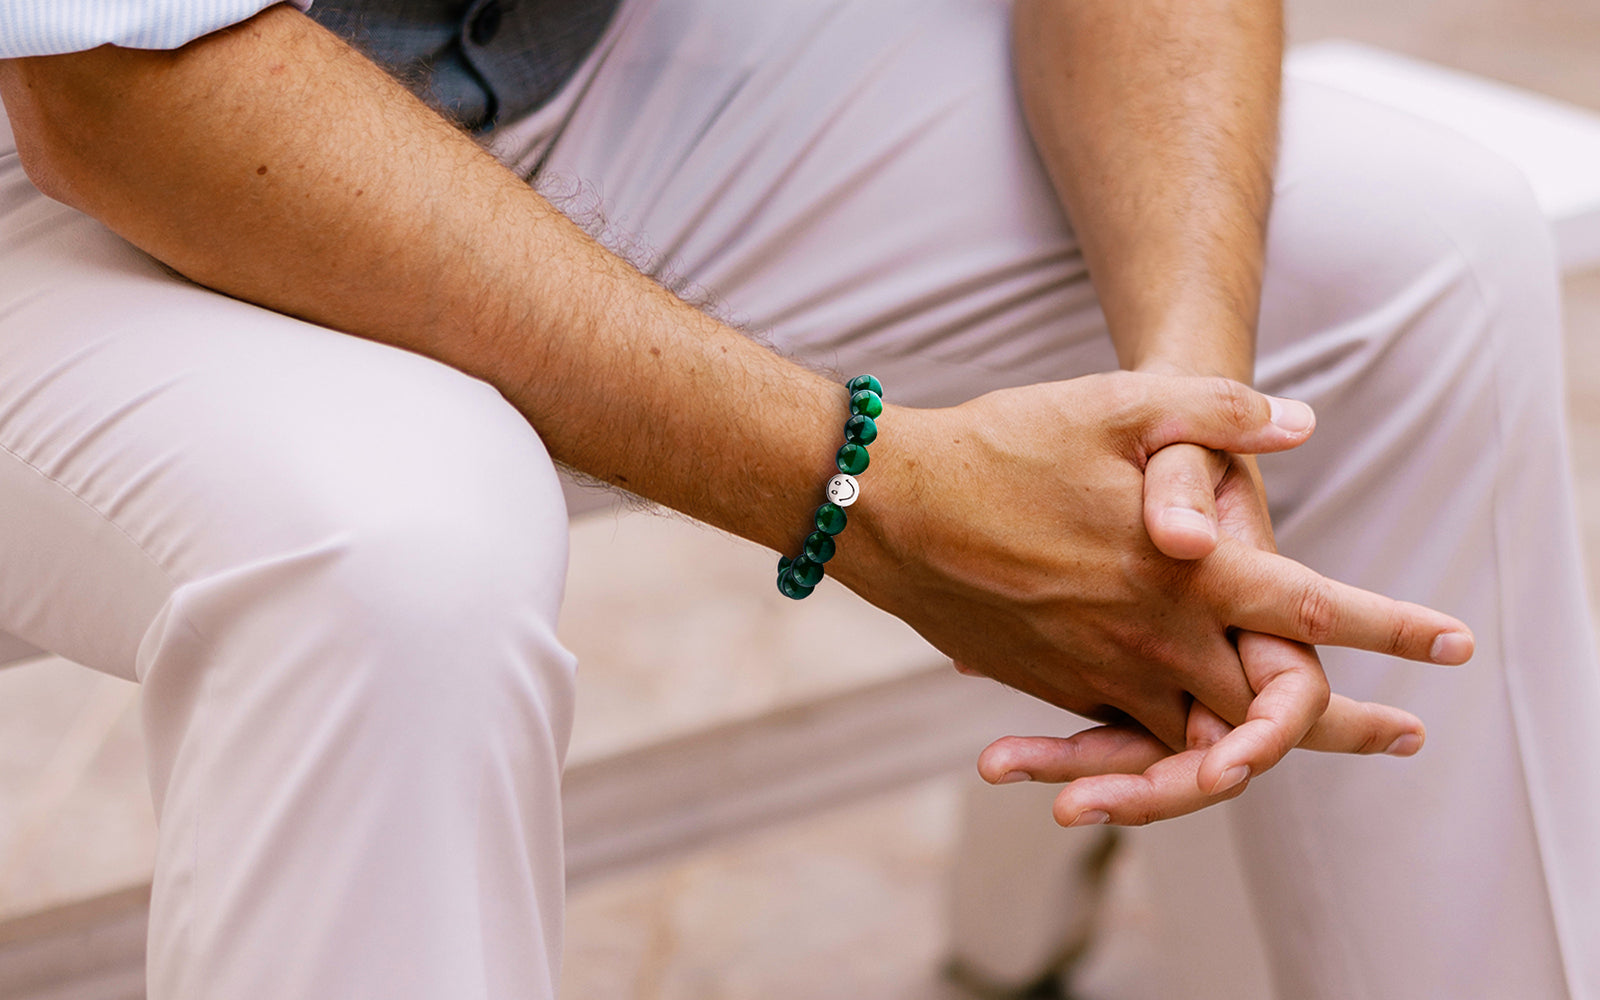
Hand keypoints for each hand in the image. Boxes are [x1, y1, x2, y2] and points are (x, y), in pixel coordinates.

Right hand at [845, 371, 1469, 755]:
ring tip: (1295, 743)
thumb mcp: (1113, 405)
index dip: (1390, 627)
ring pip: (1197, 734)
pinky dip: (1169, 734)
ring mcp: (1097, 674)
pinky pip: (1128, 729)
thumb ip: (1215, 412)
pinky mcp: (1052, 688)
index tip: (1455, 645)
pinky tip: (1184, 717)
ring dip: (1255, 743)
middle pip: (1267, 706)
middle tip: (1403, 735)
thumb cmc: (1002, 447)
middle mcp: (1149, 639)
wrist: (888, 510)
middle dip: (1343, 722)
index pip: (1308, 608)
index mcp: (1180, 572)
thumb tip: (1302, 424)